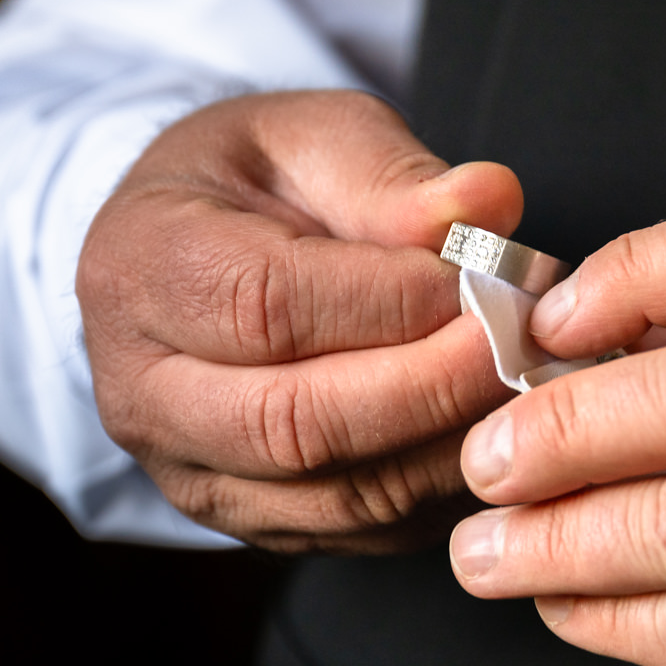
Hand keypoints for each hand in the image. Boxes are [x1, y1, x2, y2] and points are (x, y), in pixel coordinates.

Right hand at [77, 90, 520, 551]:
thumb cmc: (255, 182)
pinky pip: (365, 530)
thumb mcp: (311, 135)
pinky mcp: (253, 523)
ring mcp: (191, 474)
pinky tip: (496, 432)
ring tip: (527, 385)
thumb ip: (393, 175)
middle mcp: (142, 392)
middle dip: (433, 388)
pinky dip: (445, 488)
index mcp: (138, 267)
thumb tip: (487, 204)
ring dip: (451, 446)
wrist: (191, 253)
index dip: (393, 302)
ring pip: (339, 495)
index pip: (268, 307)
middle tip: (525, 345)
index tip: (488, 279)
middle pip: (295, 424)